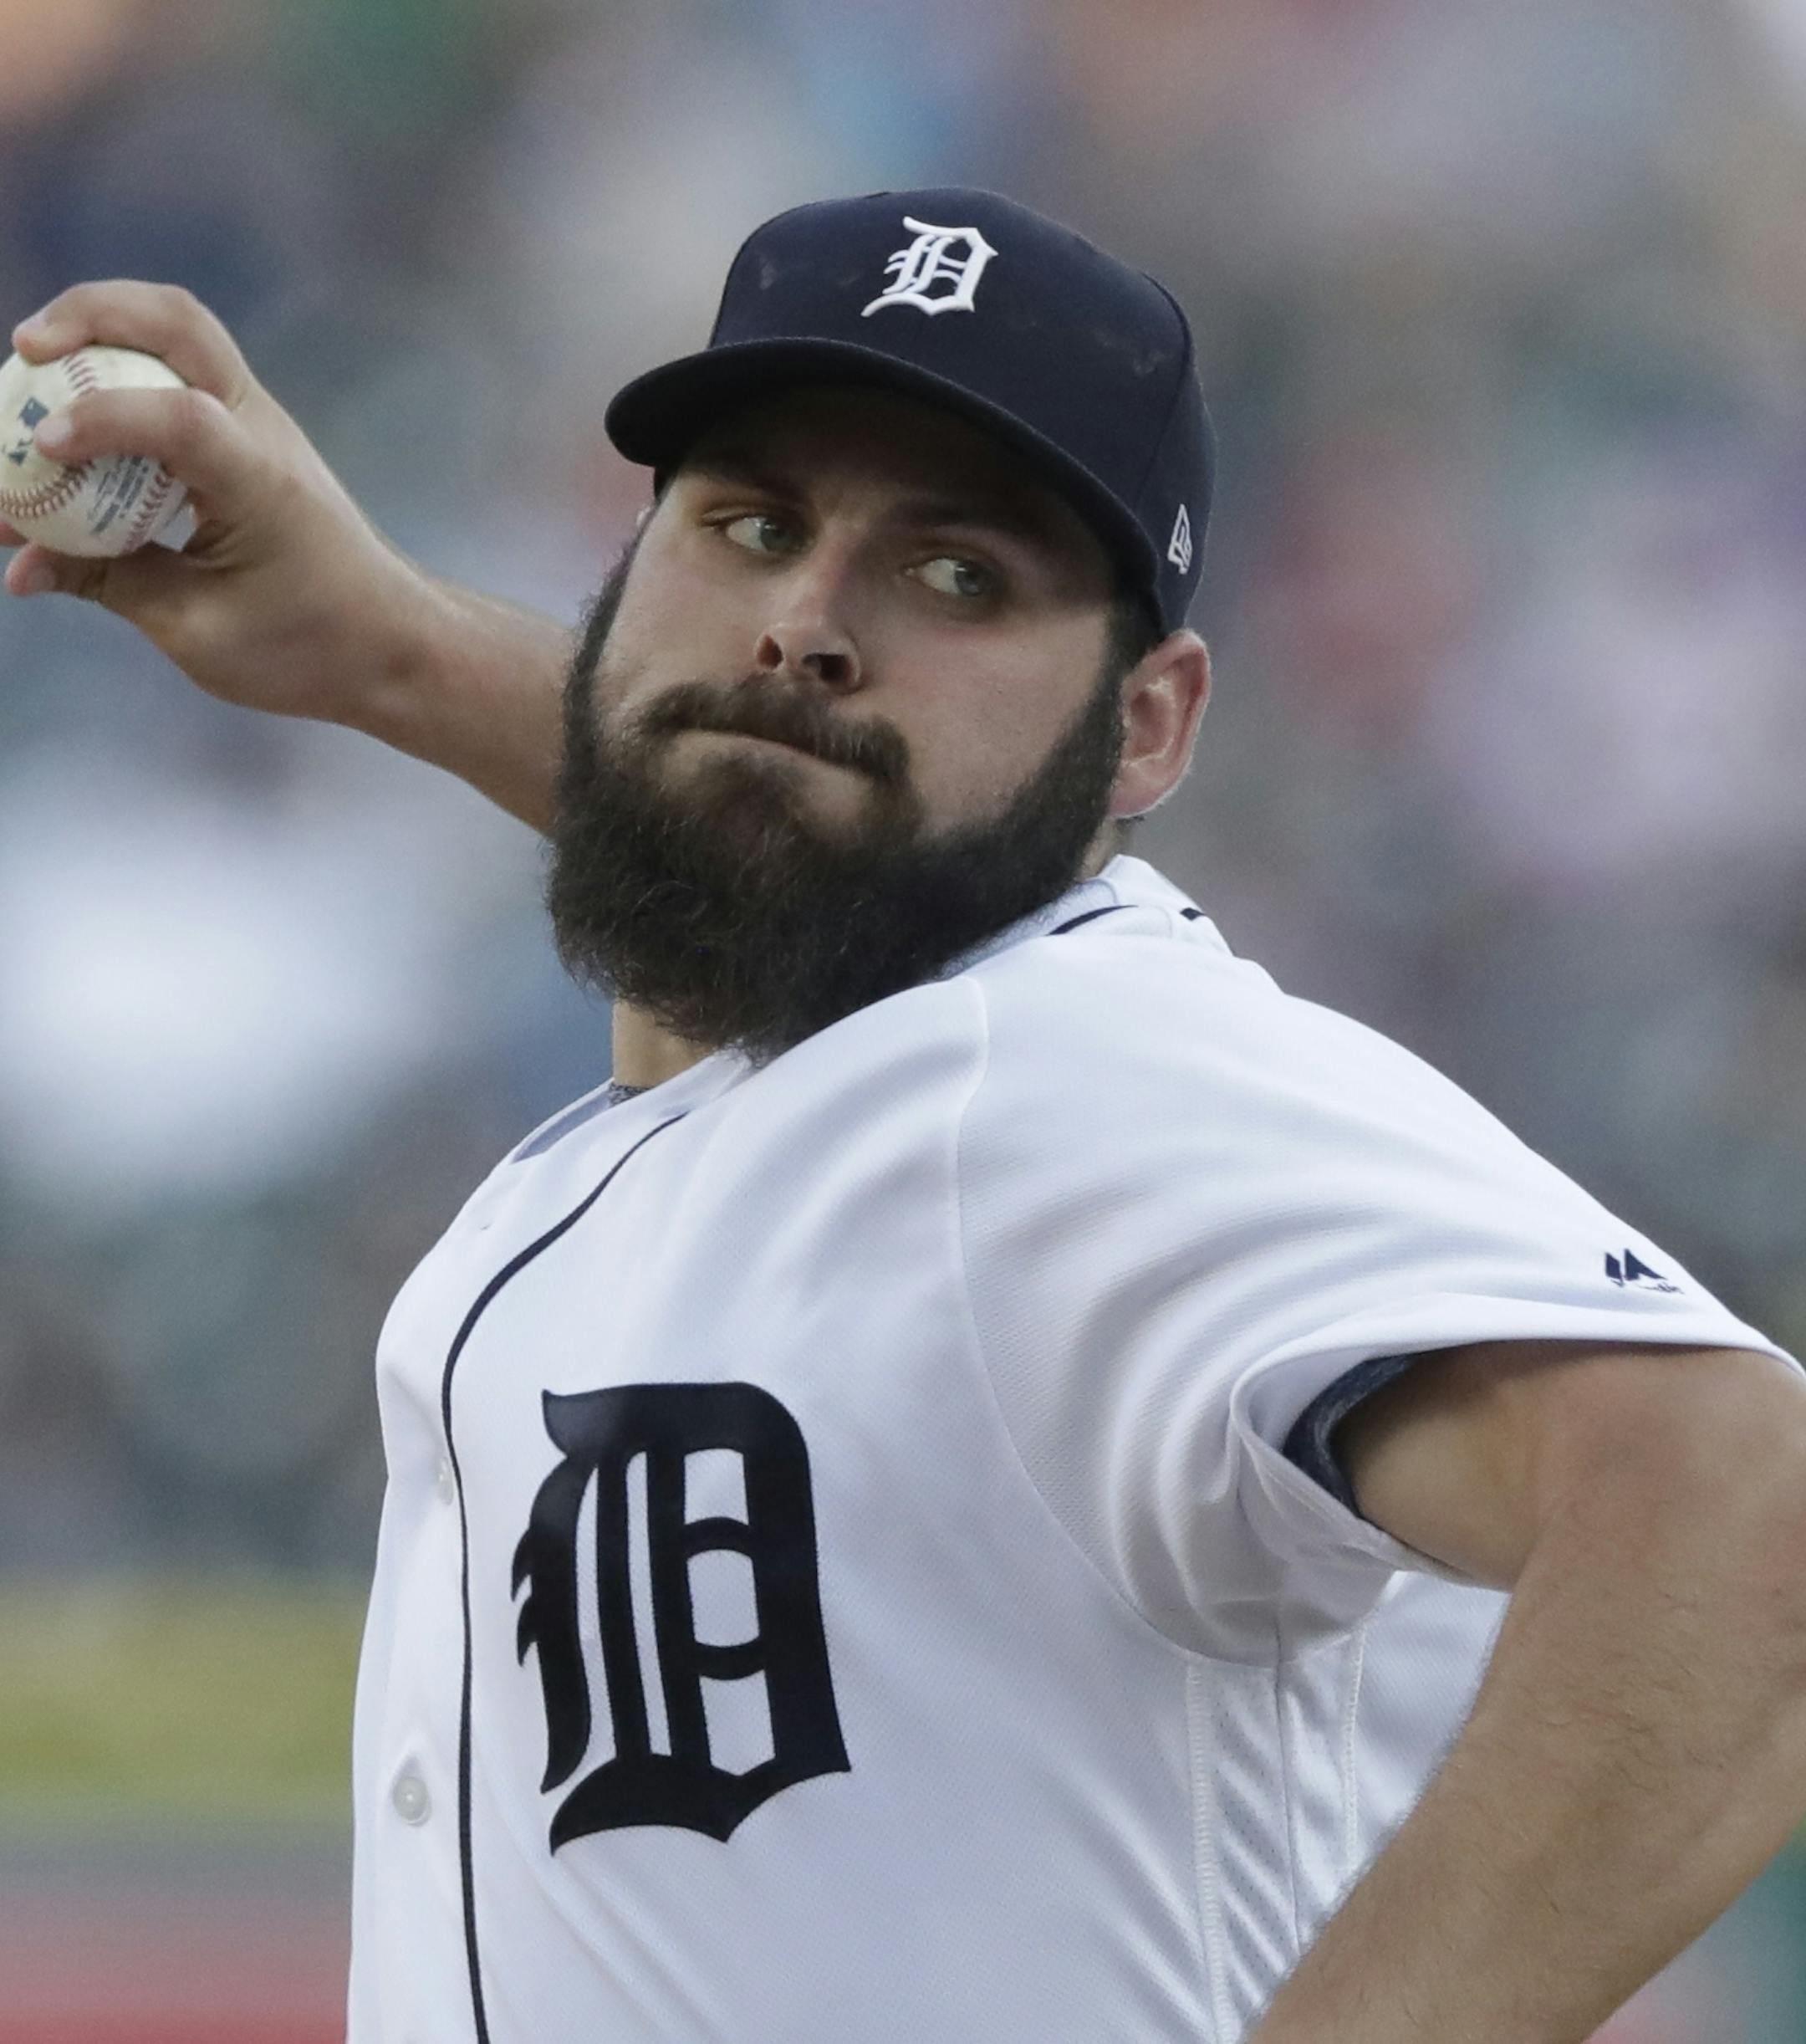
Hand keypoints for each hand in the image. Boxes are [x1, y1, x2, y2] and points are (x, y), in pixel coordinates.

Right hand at [2, 281, 433, 727]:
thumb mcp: (197, 629)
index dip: (102, 422)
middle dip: (91, 315)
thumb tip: (18, 563)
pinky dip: (121, 372)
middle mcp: (262, 432)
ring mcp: (258, 424)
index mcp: (260, 483)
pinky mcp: (246, 436)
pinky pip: (178, 373)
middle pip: (179, 322)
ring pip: (181, 333)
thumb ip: (106, 582)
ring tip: (33, 360)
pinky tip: (73, 403)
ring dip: (102, 329)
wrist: (392, 643)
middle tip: (21, 352)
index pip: (180, 418)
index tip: (40, 450)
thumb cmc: (308, 645)